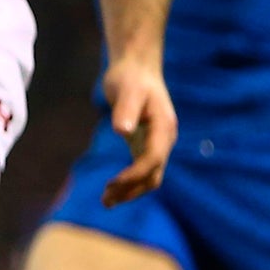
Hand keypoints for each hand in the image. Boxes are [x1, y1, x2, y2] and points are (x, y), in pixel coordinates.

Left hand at [99, 57, 176, 205]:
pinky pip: (142, 171)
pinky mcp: (145, 145)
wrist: (136, 67)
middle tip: (106, 200)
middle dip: (132, 189)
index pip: (153, 159)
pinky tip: (111, 189)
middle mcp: (164, 139)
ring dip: (130, 190)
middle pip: (154, 175)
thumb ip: (125, 110)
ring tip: (106, 201)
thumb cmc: (131, 76)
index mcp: (163, 127)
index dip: (134, 174)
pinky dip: (129, 182)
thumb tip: (122, 131)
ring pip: (149, 177)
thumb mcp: (127, 89)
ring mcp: (157, 144)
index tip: (112, 183)